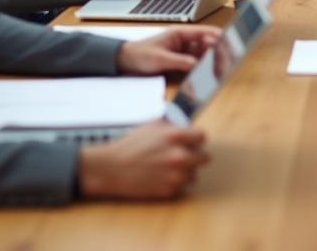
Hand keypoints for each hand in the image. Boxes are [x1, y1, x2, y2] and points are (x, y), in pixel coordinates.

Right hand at [77, 120, 208, 199]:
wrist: (112, 168)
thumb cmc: (130, 145)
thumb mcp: (152, 125)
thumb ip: (173, 126)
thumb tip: (187, 126)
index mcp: (176, 136)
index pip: (203, 137)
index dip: (196, 139)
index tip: (193, 142)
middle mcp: (179, 156)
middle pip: (204, 158)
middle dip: (194, 156)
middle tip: (182, 156)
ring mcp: (175, 175)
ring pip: (195, 174)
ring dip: (186, 171)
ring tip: (170, 168)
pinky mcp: (169, 190)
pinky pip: (182, 186)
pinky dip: (175, 183)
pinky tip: (161, 177)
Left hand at [116, 26, 221, 74]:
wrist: (124, 61)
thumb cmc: (139, 55)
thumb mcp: (160, 59)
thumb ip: (180, 61)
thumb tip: (197, 65)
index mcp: (180, 33)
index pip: (205, 32)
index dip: (218, 37)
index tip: (230, 44)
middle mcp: (184, 40)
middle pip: (208, 43)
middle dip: (218, 50)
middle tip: (228, 60)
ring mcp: (183, 50)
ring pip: (204, 53)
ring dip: (212, 59)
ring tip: (222, 67)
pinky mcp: (181, 60)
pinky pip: (196, 62)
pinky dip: (203, 66)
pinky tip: (209, 72)